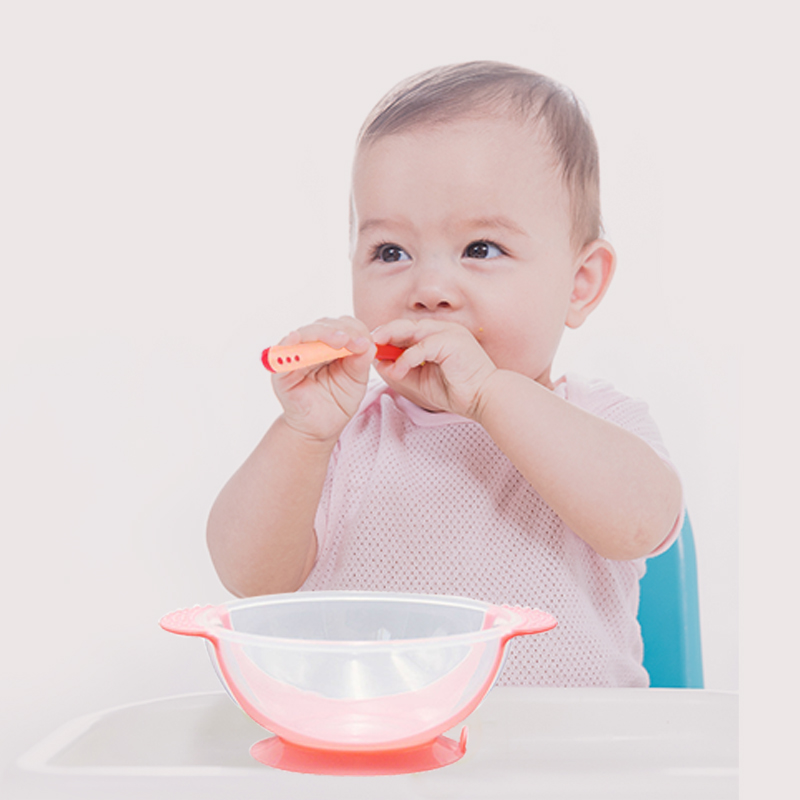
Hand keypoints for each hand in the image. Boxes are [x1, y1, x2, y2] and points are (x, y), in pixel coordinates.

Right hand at [272, 317, 374, 441]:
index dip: (354, 330)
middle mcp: (312, 346)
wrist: (319, 428)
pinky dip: (287, 345)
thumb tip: (368, 343)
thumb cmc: (337, 403)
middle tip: (350, 340)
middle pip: (323, 325)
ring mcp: (294, 356)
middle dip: (339, 330)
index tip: (365, 342)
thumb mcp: (355, 382)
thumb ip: (360, 362)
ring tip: (339, 340)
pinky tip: (295, 338)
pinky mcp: (280, 371)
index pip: (342, 326)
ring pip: (304, 334)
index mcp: (331, 345)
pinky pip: (280, 354)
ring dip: (321, 334)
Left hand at [372, 319, 496, 417]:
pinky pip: (423, 346)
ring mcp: (448, 332)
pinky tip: (398, 370)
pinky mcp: (452, 341)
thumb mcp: (421, 380)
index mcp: (436, 335)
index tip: (369, 347)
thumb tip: (379, 363)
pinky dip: (408, 358)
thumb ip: (402, 370)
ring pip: (412, 330)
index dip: (386, 336)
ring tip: (376, 350)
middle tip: (366, 343)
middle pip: (405, 325)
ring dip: (391, 340)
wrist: (485, 398)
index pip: (406, 330)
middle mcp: (442, 329)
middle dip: (384, 333)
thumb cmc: (457, 390)